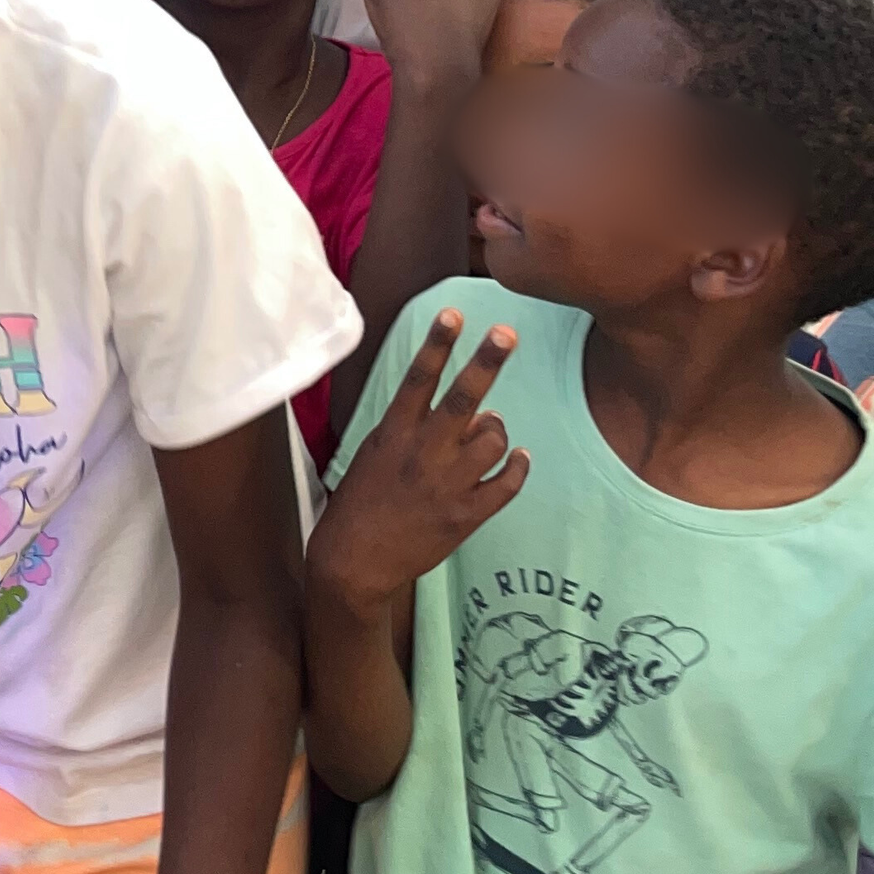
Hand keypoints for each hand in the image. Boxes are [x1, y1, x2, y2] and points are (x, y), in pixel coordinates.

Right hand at [306, 310, 525, 618]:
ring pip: (494, 440)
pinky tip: (518, 459)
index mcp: (394, 433)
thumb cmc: (361, 501)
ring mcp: (447, 485)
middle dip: (486, 363)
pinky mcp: (465, 516)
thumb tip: (473, 411)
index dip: (437, 343)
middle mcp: (423, 453)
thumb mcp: (377, 452)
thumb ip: (418, 428)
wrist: (355, 561)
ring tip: (491, 433)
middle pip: (462, 400)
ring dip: (498, 431)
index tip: (454, 313)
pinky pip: (507, 484)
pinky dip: (517, 467)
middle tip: (506, 334)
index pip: (418, 378)